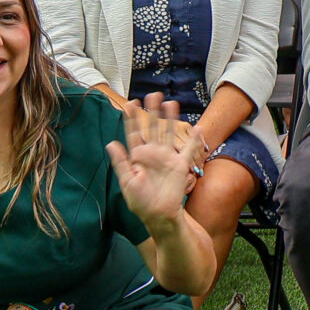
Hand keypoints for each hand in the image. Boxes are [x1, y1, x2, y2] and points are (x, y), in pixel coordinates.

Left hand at [107, 94, 202, 226]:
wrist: (159, 215)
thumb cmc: (140, 202)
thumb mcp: (126, 182)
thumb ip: (120, 162)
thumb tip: (111, 143)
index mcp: (137, 157)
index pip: (134, 133)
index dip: (132, 118)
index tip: (130, 104)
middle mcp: (153, 153)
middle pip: (152, 127)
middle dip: (152, 111)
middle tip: (152, 94)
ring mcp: (167, 157)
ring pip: (169, 132)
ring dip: (170, 118)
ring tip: (170, 102)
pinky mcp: (180, 164)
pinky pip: (188, 149)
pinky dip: (194, 139)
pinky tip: (198, 127)